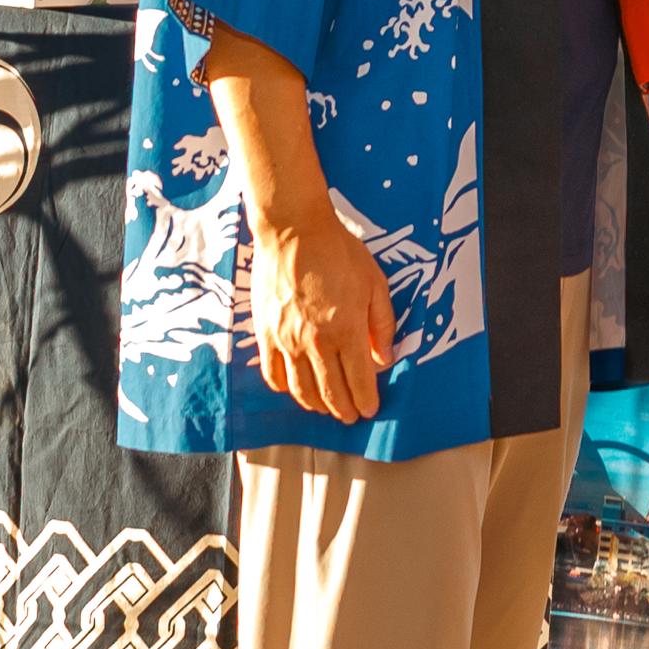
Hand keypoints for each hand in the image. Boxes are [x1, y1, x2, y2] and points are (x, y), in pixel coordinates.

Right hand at [249, 212, 399, 424]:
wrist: (293, 231)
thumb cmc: (339, 253)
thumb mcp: (375, 283)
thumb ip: (382, 325)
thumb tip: (384, 360)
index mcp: (346, 331)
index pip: (358, 381)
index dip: (366, 400)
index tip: (370, 410)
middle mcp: (315, 342)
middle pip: (330, 392)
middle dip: (343, 409)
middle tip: (351, 416)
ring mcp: (286, 341)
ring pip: (301, 390)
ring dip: (316, 405)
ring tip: (327, 409)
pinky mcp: (264, 334)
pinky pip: (273, 373)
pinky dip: (285, 389)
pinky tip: (295, 390)